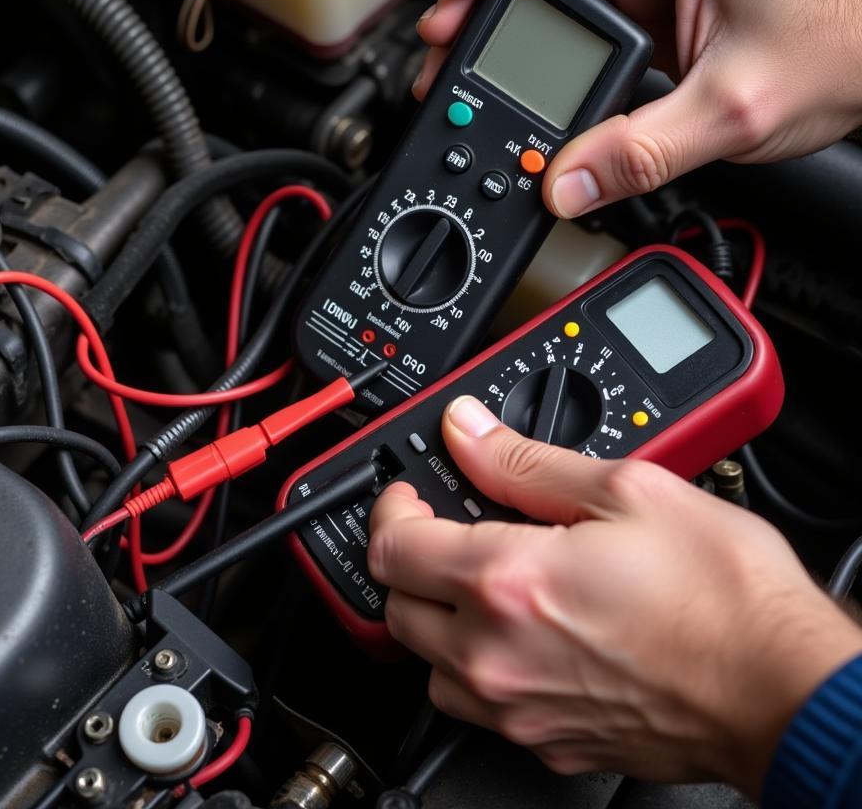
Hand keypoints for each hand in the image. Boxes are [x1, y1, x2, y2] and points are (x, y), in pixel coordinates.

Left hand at [367, 396, 861, 795]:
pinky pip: (477, 707)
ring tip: (479, 584)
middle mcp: (497, 656)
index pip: (391, 546)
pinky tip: (520, 636)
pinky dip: (478, 666)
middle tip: (442, 530)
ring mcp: (519, 710)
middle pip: (395, 607)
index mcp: (507, 583)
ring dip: (435, 618)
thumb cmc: (724, 599)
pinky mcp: (547, 743)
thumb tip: (470, 432)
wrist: (786, 692)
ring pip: (428, 665)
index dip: (391, 508)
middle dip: (408, 560)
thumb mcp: (627, 490)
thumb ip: (527, 461)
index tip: (411, 494)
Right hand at [415, 0, 861, 217]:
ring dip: (501, 17)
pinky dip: (534, 42)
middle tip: (450, 37)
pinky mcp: (643, 0)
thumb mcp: (732, 107)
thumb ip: (639, 152)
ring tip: (466, 60)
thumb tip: (565, 183)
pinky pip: (569, 10)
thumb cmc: (840, 45)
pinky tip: (512, 71)